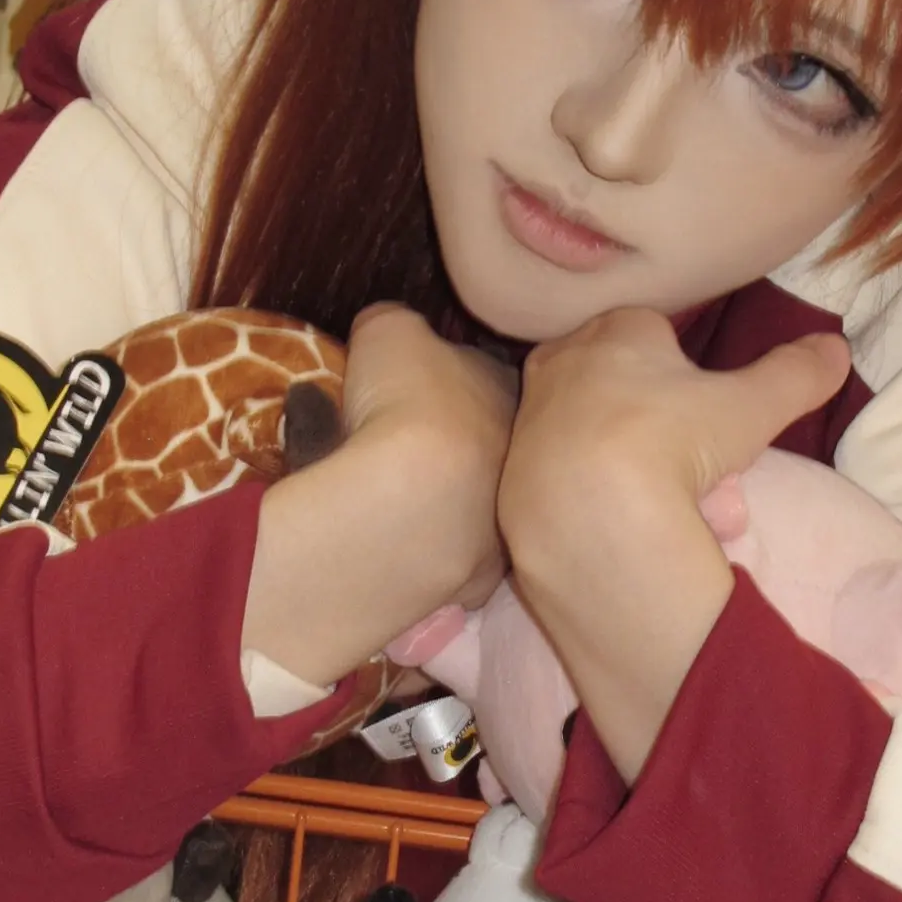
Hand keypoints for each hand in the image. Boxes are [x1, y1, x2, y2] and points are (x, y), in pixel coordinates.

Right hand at [242, 307, 516, 689]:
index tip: (405, 385)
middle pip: (481, 439)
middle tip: (392, 444)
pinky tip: (386, 540)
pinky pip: (444, 555)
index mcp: (506, 389)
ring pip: (470, 501)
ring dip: (435, 498)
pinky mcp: (475, 577)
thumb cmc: (404, 402)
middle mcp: (520, 455)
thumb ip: (392, 325)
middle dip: (446, 441)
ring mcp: (505, 521)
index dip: (443, 374)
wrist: (408, 505)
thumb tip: (386, 334)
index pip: (483, 372)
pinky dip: (420, 548)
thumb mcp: (387, 329)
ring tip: (381, 498)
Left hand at [500, 309, 848, 564]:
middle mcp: (562, 362)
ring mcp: (530, 418)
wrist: (587, 514)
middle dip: (649, 410)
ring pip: (584, 426)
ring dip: (619, 454)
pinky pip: (558, 475)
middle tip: (686, 456)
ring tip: (657, 497)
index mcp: (616, 330)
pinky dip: (587, 492)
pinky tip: (614, 522)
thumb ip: (796, 375)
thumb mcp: (751, 407)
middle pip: (614, 377)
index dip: (681, 365)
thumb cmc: (670, 441)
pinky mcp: (509, 471)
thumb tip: (837, 349)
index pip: (650, 328)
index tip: (705, 403)